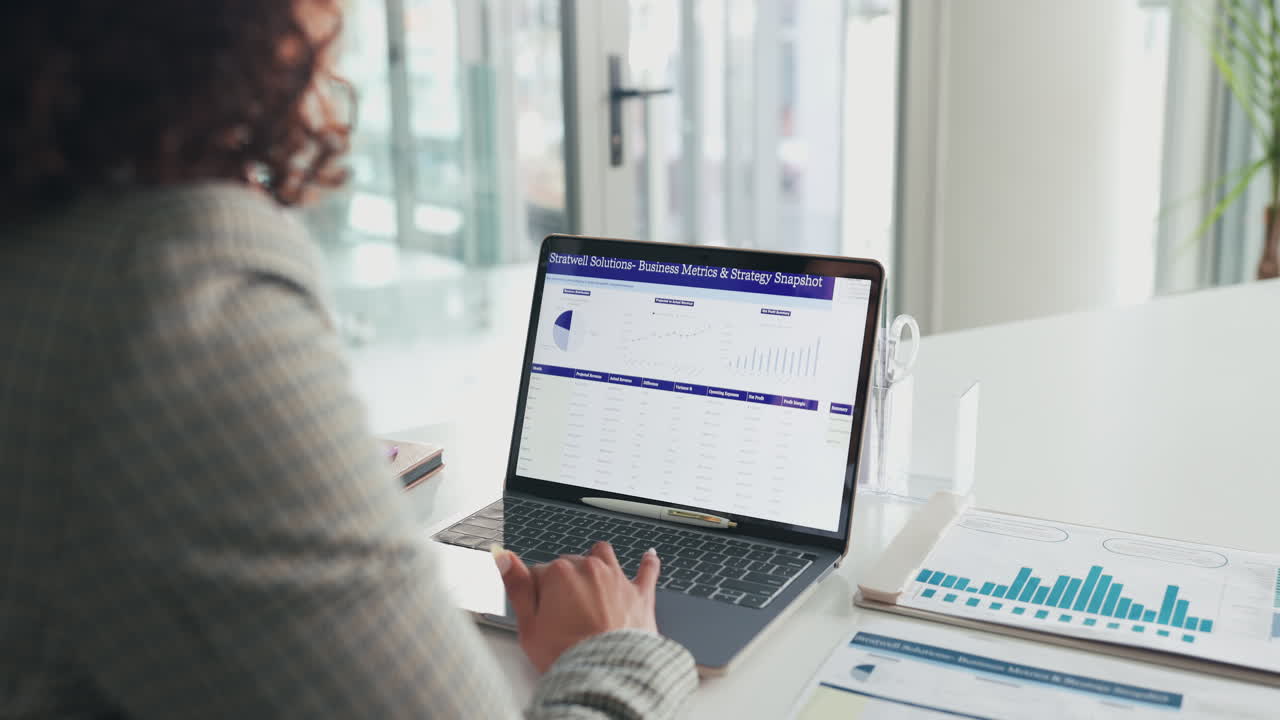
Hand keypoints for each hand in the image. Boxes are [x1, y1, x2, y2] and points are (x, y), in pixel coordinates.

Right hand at [492, 542, 659, 672]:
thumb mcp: (528, 626)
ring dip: (597, 561)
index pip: (539, 572)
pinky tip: (647, 558)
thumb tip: (504, 559)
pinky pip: (647, 569)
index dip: (537, 592)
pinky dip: (646, 563)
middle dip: (565, 581)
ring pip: (604, 555)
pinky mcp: (640, 593)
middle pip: (570, 564)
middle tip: (562, 611)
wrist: (608, 674)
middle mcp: (589, 569)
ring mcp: (617, 579)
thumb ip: (517, 587)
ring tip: (592, 575)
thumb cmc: (568, 655)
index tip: (539, 610)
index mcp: (559, 574)